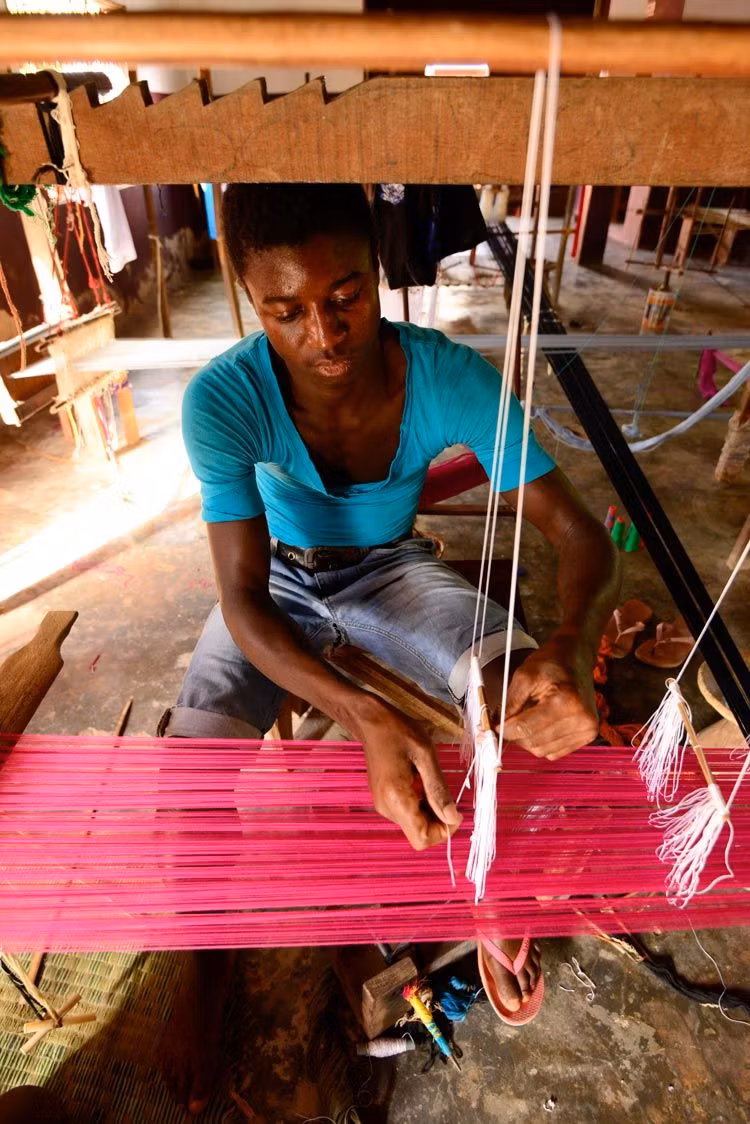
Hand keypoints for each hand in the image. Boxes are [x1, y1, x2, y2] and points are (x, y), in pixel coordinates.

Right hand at [356, 702, 462, 849]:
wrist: (370, 721)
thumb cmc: (398, 731)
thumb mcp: (425, 756)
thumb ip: (438, 789)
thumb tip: (452, 818)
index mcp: (396, 798)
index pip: (422, 838)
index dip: (444, 831)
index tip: (455, 810)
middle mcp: (386, 808)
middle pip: (419, 834)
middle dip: (438, 821)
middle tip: (446, 792)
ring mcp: (382, 805)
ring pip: (414, 824)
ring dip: (430, 811)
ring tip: (430, 780)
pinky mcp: (383, 800)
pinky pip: (407, 813)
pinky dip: (420, 804)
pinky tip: (421, 781)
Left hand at [500, 635, 598, 759]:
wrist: (576, 658)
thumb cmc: (550, 663)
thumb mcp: (524, 675)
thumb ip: (510, 703)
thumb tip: (498, 727)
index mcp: (565, 701)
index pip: (526, 728)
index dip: (506, 730)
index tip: (495, 726)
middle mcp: (581, 718)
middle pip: (534, 742)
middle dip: (516, 735)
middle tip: (508, 722)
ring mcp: (587, 729)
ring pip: (543, 751)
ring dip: (529, 739)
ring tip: (529, 718)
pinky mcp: (589, 735)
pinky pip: (555, 752)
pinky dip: (542, 742)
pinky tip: (542, 725)